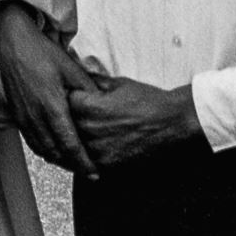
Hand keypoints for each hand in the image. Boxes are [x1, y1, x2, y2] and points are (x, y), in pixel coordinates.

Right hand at [0, 6, 97, 174]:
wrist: (14, 45)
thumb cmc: (44, 53)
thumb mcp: (71, 68)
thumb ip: (87, 90)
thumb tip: (103, 106)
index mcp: (52, 107)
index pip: (70, 145)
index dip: (83, 162)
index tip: (95, 173)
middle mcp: (36, 119)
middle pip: (56, 154)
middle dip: (73, 166)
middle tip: (88, 170)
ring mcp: (24, 120)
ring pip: (43, 151)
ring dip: (59, 161)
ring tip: (74, 163)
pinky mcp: (17, 117)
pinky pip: (33, 143)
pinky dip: (45, 151)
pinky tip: (55, 149)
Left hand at [66, 73, 201, 168]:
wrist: (169, 123)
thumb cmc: (146, 99)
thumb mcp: (120, 83)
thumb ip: (96, 80)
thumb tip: (81, 71)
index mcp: (92, 108)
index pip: (66, 101)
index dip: (68, 96)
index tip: (71, 94)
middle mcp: (91, 131)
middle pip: (66, 125)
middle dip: (68, 117)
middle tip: (71, 111)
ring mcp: (98, 151)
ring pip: (74, 145)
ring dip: (74, 137)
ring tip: (81, 128)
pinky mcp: (106, 165)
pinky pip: (86, 160)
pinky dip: (85, 152)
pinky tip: (91, 144)